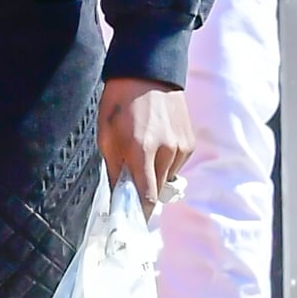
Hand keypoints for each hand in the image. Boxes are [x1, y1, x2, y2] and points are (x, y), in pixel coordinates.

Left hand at [98, 77, 192, 211]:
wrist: (147, 73)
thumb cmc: (119, 104)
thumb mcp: (106, 136)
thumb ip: (114, 169)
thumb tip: (118, 197)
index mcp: (142, 149)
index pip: (146, 196)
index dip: (139, 213)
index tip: (132, 224)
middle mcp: (166, 150)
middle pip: (158, 191)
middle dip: (144, 194)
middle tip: (130, 187)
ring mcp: (181, 146)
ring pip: (167, 179)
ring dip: (154, 176)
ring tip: (142, 153)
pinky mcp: (190, 142)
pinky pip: (176, 165)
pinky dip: (165, 163)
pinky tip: (155, 144)